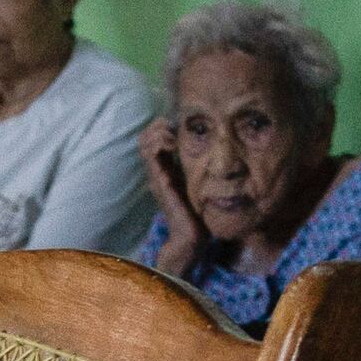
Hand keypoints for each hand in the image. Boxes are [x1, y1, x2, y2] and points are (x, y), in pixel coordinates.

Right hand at [137, 126, 205, 260]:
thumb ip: (200, 166)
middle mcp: (157, 170)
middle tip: (176, 129)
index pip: (153, 138)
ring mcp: (155, 174)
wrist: (192, 234)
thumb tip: (216, 149)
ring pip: (144, 141)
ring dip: (159, 132)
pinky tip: (173, 143)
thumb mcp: (200, 181)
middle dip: (159, 126)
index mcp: (165, 168)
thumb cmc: (200, 211)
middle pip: (145, 136)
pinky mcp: (159, 179)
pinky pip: (151, 152)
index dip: (163, 126)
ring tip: (174, 136)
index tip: (181, 127)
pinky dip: (160, 142)